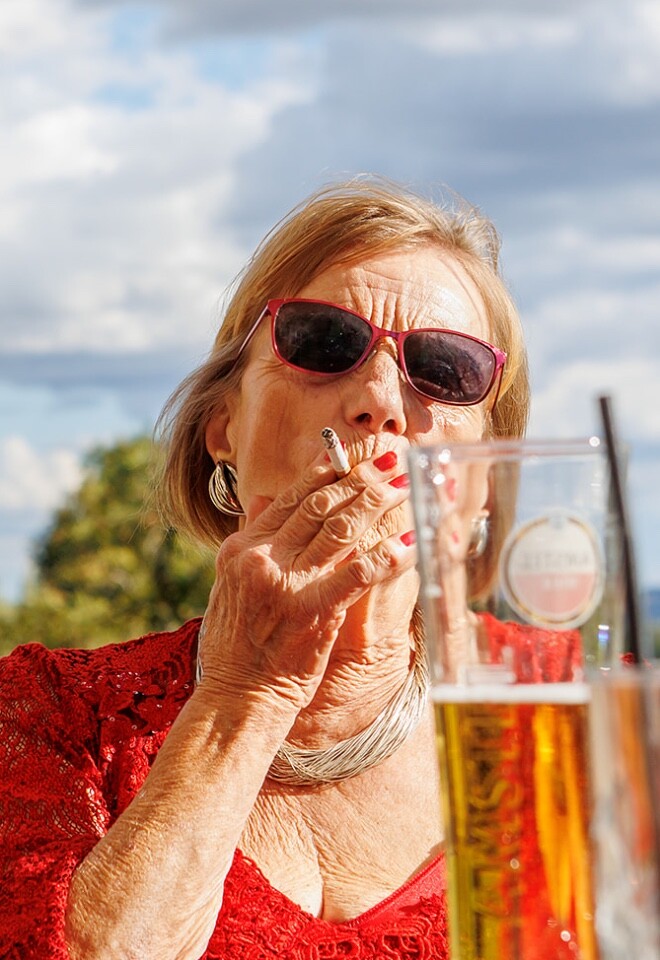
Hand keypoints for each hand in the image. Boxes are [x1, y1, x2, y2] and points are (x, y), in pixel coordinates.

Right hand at [197, 450, 415, 715]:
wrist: (236, 696)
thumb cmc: (238, 644)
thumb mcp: (231, 583)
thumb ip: (250, 538)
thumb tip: (266, 498)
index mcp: (242, 548)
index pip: (291, 498)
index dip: (326, 471)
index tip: (351, 454)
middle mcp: (261, 558)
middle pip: (320, 506)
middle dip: (360, 479)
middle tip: (390, 462)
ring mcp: (286, 584)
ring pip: (341, 529)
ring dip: (378, 504)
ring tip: (405, 486)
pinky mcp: (312, 611)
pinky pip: (359, 573)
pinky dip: (388, 555)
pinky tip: (410, 541)